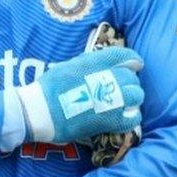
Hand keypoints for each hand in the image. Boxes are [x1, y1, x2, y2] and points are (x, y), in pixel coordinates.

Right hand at [10, 46, 143, 144]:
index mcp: (95, 62)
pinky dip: (132, 117)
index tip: (136, 64)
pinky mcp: (110, 120)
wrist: (40, 110)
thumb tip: (104, 64)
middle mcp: (106, 78)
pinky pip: (132, 118)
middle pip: (131, 76)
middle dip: (130, 81)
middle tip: (123, 87)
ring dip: (133, 98)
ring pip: (136, 95)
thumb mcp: (70, 65)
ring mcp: (110, 100)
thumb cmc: (50, 86)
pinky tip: (125, 117)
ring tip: (125, 102)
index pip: (125, 56)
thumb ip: (90, 63)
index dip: (133, 59)